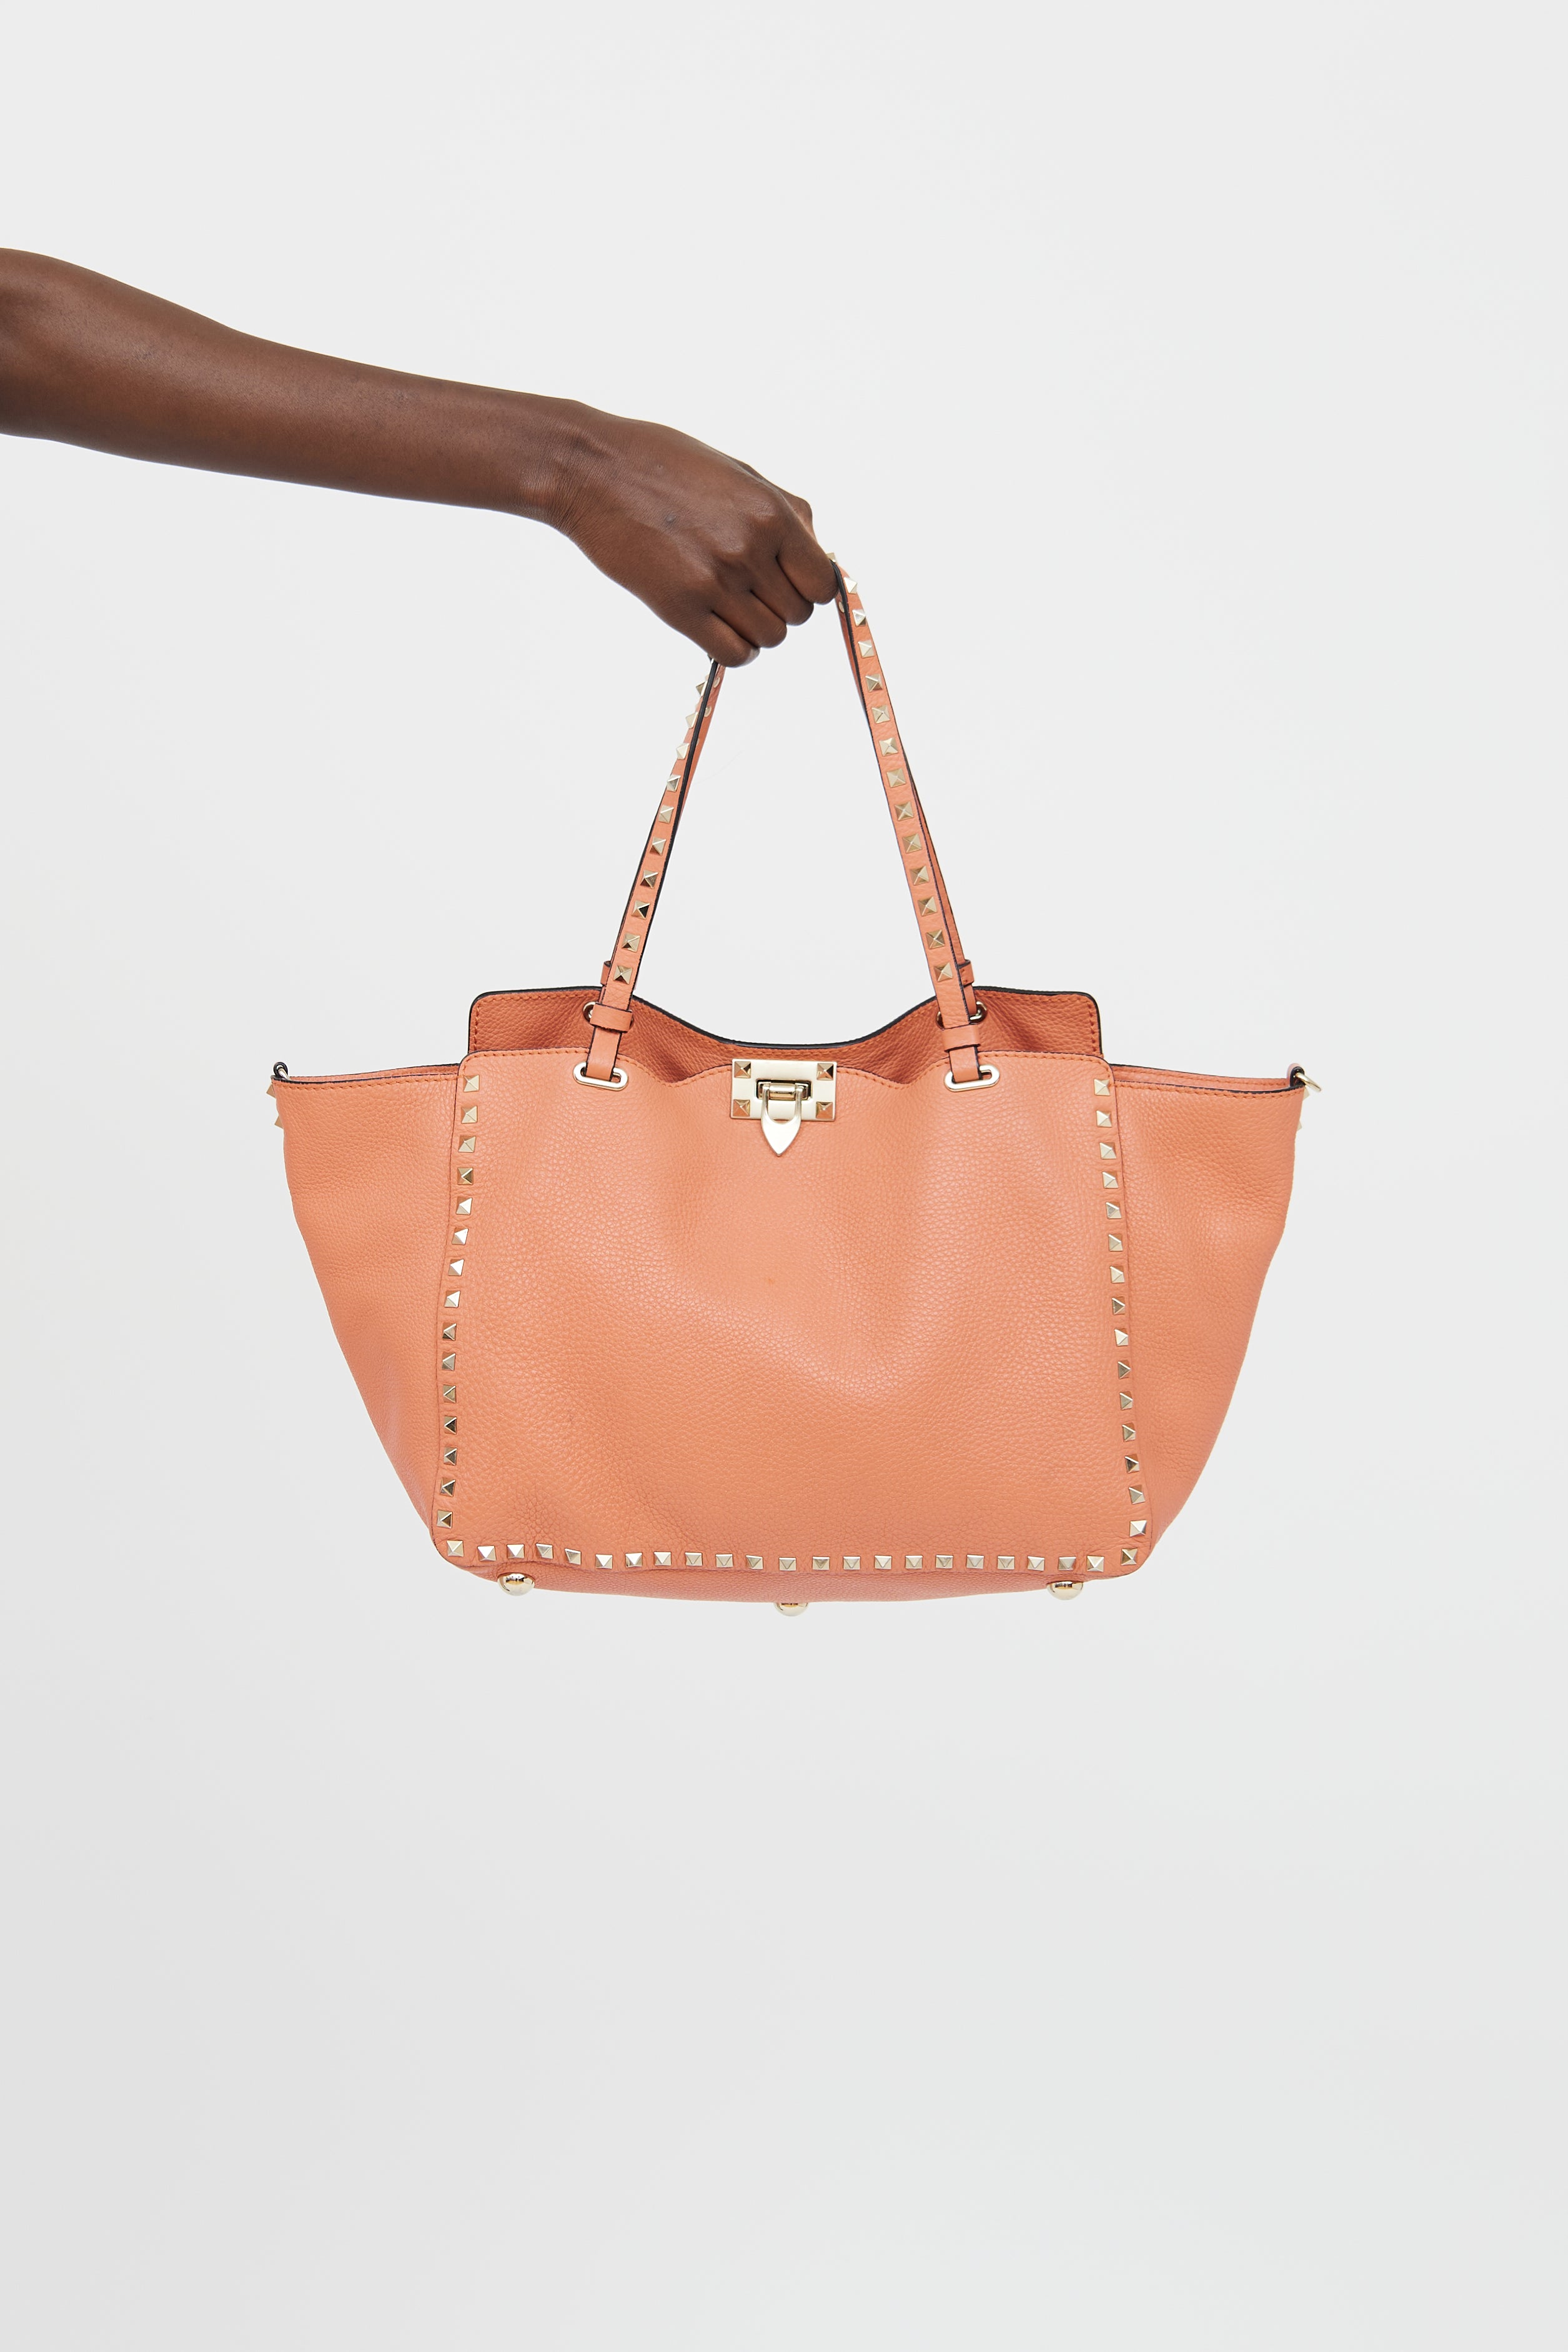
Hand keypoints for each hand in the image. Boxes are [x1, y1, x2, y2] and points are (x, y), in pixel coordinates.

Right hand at [549, 407, 837, 666]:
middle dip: (780, 605)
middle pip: (797, 614)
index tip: (787, 580)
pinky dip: (734, 647)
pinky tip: (716, 624)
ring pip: (769, 637)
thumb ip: (784, 511)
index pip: (821, 582)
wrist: (593, 471)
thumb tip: (818, 553)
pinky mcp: (681, 609)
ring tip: (728, 602)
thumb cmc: (662, 462)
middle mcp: (749, 550)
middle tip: (749, 587)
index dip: (808, 586)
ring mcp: (716, 582)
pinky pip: (734, 654)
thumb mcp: (736, 470)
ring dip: (755, 627)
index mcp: (769, 513)